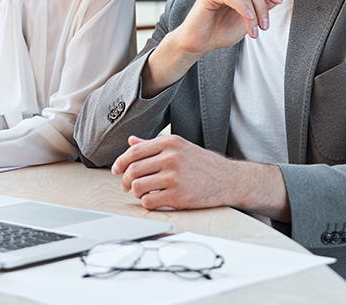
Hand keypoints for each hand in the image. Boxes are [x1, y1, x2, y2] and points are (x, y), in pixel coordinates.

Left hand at [112, 135, 236, 209]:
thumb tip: (131, 142)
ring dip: (136, 193)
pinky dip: (147, 203)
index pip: (134, 151)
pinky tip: (154, 200)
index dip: (120, 162)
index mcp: (170, 143)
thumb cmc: (204, 164)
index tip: (116, 170)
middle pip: (132, 170)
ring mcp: (174, 177)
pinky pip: (149, 201)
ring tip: (143, 193)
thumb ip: (154, 145)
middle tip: (126, 186)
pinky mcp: (178, 196)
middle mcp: (171, 158)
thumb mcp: (180, 147)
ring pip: (138, 187)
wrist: (229, 180)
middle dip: (124, 180)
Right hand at [176, 0, 284, 54]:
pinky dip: (244, 9)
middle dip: (264, 7)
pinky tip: (249, 21)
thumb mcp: (248, 20)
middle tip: (265, 27)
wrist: (199, 43)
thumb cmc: (220, 32)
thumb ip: (263, 6)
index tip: (279, 3)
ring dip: (255, 14)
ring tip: (256, 31)